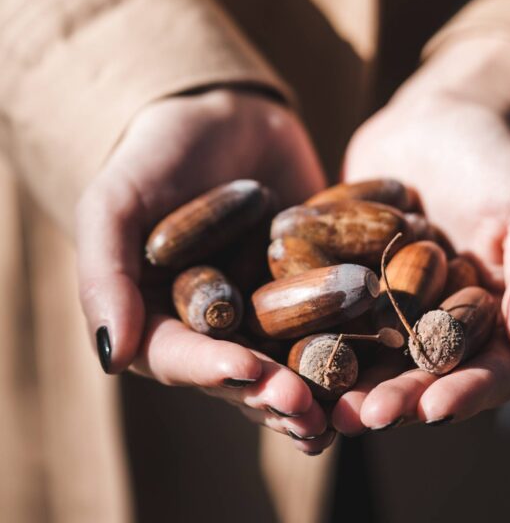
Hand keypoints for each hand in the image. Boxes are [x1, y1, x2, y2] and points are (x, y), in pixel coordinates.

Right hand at [76, 87, 334, 453]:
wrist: (222, 112)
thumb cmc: (153, 155)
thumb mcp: (115, 203)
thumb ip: (106, 275)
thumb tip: (113, 358)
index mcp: (162, 321)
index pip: (182, 359)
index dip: (215, 371)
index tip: (251, 374)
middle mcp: (219, 328)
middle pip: (244, 374)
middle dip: (276, 395)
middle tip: (310, 410)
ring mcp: (271, 310)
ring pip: (296, 360)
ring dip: (321, 387)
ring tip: (351, 409)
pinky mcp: (317, 285)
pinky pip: (340, 315)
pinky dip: (363, 337)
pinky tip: (390, 350)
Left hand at [331, 38, 509, 433]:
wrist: (437, 117)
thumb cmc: (499, 159)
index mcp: (504, 321)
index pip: (492, 370)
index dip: (466, 393)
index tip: (435, 409)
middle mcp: (449, 327)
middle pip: (427, 378)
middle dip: (399, 401)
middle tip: (365, 416)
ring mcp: (398, 312)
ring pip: (376, 360)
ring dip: (352, 385)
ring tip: (322, 405)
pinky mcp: (354, 290)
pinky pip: (334, 320)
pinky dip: (314, 340)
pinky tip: (288, 356)